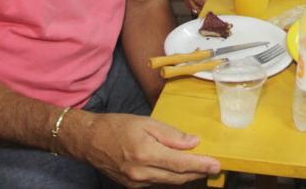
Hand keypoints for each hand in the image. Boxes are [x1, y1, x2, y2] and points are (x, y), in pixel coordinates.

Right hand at [75, 113, 220, 187]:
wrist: (89, 140)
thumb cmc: (117, 127)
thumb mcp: (147, 123)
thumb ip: (172, 135)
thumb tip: (193, 142)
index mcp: (146, 153)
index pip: (181, 163)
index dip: (201, 165)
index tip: (216, 164)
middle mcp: (141, 172)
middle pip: (178, 177)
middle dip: (198, 173)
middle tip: (213, 167)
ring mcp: (136, 182)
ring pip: (169, 182)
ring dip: (186, 177)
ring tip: (200, 168)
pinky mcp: (132, 186)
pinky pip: (157, 183)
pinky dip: (171, 177)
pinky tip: (179, 170)